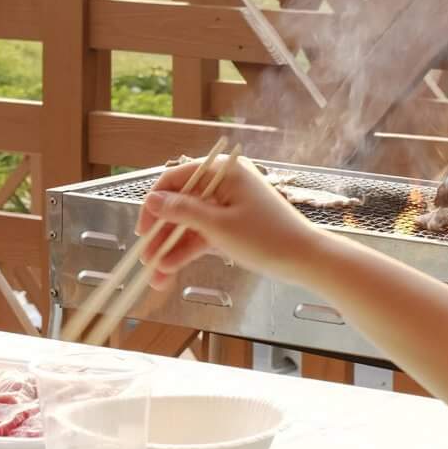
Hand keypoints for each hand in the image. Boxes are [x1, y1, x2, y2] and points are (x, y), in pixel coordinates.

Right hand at [138, 155, 329, 283]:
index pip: (175, 179)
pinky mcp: (234, 225)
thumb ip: (181, 211)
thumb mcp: (218, 226)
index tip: (141, 230)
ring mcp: (229, 205)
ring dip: (172, 248)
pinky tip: (171, 271)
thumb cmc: (265, 238)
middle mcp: (224, 183)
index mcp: (222, 172)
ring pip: (191, 224)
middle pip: (181, 205)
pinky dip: (189, 251)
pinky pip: (204, 235)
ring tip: (156, 276)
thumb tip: (152, 200)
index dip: (154, 204)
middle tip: (144, 259)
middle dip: (162, 234)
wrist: (306, 260)